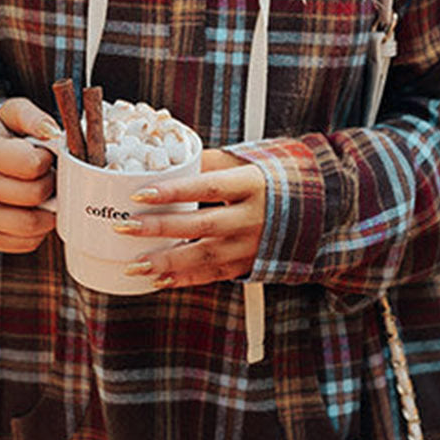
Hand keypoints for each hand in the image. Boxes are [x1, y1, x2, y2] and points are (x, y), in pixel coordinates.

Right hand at [0, 97, 58, 252]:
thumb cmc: (4, 138)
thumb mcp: (13, 115)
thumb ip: (32, 116)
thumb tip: (52, 132)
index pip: (32, 164)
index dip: (47, 160)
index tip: (42, 156)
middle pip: (34, 195)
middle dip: (50, 185)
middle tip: (47, 176)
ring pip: (31, 225)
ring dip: (48, 211)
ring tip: (44, 195)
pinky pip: (27, 243)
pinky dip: (39, 230)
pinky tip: (33, 210)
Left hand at [115, 150, 265, 288]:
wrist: (314, 208)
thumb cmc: (271, 179)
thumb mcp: (245, 162)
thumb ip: (208, 161)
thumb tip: (169, 159)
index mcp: (252, 185)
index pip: (209, 186)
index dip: (174, 191)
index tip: (140, 193)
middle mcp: (253, 217)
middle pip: (203, 224)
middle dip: (160, 228)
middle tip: (125, 226)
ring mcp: (252, 245)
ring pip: (206, 256)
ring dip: (167, 262)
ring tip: (134, 264)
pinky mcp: (249, 264)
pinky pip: (214, 275)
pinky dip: (185, 279)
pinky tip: (159, 279)